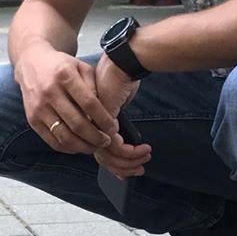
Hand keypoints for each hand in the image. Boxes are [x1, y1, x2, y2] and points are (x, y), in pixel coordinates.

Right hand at [13, 45, 117, 153]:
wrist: (31, 64)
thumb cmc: (62, 67)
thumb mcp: (81, 68)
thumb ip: (94, 88)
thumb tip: (104, 114)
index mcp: (65, 75)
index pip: (89, 104)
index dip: (103, 119)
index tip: (113, 129)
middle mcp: (50, 92)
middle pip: (77, 124)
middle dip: (95, 137)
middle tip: (106, 141)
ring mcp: (39, 108)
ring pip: (65, 137)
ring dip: (83, 146)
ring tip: (94, 147)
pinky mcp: (32, 120)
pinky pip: (53, 141)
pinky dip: (68, 148)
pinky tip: (79, 146)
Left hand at [92, 55, 150, 178]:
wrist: (121, 62)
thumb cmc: (120, 79)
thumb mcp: (117, 105)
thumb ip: (115, 123)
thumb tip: (121, 140)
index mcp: (91, 125)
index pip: (100, 154)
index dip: (115, 166)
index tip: (130, 172)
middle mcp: (90, 128)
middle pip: (103, 159)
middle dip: (124, 168)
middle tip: (141, 169)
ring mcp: (94, 126)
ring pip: (109, 156)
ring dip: (130, 160)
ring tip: (146, 155)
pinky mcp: (102, 123)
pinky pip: (115, 146)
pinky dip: (130, 151)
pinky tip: (142, 148)